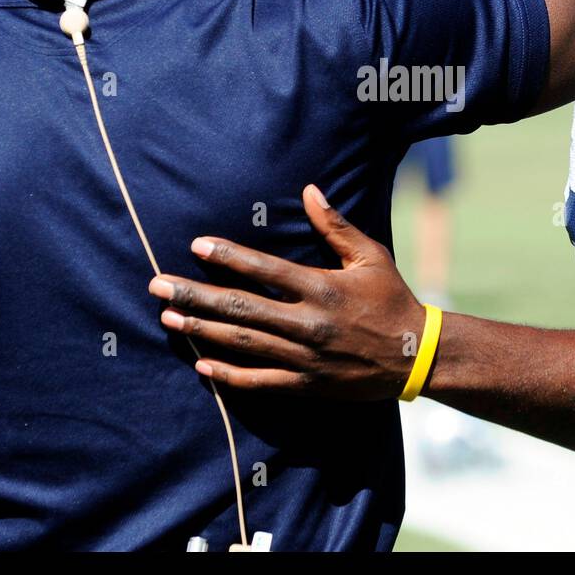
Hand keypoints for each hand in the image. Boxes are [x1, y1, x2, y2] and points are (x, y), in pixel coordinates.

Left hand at [150, 185, 426, 399]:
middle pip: (240, 307)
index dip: (229, 257)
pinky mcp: (307, 384)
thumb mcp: (370, 257)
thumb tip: (309, 190)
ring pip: (244, 343)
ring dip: (203, 330)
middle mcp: (309, 323)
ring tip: (169, 318)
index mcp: (322, 288)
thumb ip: (336, 226)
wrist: (416, 356)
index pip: (265, 269)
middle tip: (158, 287)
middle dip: (195, 295)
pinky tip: (202, 365)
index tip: (197, 246)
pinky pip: (261, 381)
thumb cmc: (392, 299)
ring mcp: (305, 356)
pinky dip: (230, 375)